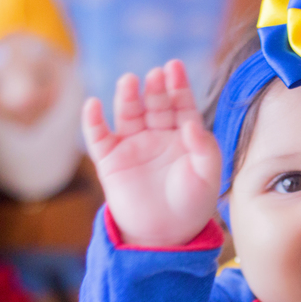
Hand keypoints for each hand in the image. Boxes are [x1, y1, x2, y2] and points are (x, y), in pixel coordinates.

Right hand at [82, 60, 221, 246]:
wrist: (166, 234)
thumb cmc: (192, 205)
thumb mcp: (208, 176)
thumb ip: (205, 149)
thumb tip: (190, 123)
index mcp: (183, 136)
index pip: (180, 105)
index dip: (177, 85)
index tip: (174, 67)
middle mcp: (157, 135)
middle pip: (155, 105)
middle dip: (155, 89)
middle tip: (156, 75)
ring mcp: (133, 146)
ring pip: (128, 114)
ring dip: (127, 97)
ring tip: (129, 82)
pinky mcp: (111, 160)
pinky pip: (99, 137)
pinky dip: (93, 121)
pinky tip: (92, 105)